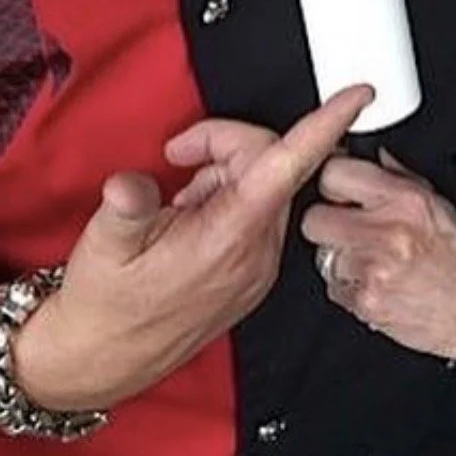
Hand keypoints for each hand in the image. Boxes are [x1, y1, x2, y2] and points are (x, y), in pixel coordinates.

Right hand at [13, 84, 371, 410]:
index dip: (325, 125)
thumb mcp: (103, 248)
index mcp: (229, 240)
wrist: (98, 360)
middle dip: (226, 145)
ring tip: (178, 197)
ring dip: (223, 172)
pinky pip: (257, 212)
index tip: (357, 96)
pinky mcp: (250, 274)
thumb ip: (126, 208)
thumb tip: (132, 183)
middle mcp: (255, 254)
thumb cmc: (103, 308)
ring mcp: (256, 266)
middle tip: (179, 155)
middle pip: (271, 164)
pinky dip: (226, 197)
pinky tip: (190, 213)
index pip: (290, 167)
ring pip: (264, 185)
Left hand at [301, 152, 455, 374]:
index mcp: (403, 200)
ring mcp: (371, 270)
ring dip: (338, 256)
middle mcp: (385, 232)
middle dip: (327, 221)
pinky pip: (333, 287)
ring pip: (321, 256)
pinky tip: (372, 281)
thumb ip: (398, 175)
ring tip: (367, 257)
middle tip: (347, 226)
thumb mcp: (436, 202)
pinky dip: (347, 285)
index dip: (333, 181)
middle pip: (314, 218)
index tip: (338, 188)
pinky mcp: (365, 302)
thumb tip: (372, 156)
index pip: (334, 174)